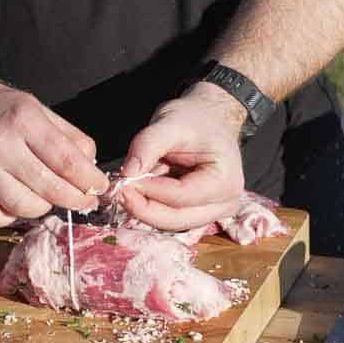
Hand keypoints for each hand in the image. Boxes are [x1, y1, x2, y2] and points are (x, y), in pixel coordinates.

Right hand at [0, 83, 109, 226]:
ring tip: (46, 195)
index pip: (66, 161)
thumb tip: (91, 171)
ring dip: (44, 208)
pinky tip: (16, 200)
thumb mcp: (40, 110)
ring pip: (24, 208)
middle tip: (84, 199)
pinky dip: (11, 216)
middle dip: (75, 199)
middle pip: (49, 188)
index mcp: (22, 119)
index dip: (89, 180)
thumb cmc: (2, 110)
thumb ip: (70, 138)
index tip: (100, 187)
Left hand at [116, 87, 245, 231]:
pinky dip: (150, 206)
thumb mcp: (170, 123)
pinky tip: (138, 189)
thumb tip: (128, 172)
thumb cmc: (196, 120)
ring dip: (144, 208)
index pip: (181, 196)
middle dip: (142, 207)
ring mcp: (212, 212)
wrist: (210, 120)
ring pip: (170, 223)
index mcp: (225, 181)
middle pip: (176, 219)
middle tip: (118, 190)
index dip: (149, 191)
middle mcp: (224, 204)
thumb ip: (148, 145)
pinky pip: (169, 217)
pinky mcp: (197, 213)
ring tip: (127, 186)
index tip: (124, 180)